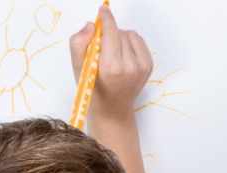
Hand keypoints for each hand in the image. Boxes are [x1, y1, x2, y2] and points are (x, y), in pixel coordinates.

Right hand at [69, 6, 152, 123]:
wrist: (112, 109)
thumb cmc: (92, 88)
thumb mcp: (78, 68)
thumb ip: (79, 44)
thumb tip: (92, 25)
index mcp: (111, 68)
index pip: (111, 34)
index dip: (106, 19)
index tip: (103, 10)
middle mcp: (129, 67)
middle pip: (119, 32)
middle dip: (109, 34)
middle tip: (101, 49)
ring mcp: (142, 67)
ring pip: (129, 34)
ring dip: (119, 38)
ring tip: (111, 54)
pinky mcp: (149, 65)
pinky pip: (138, 41)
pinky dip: (129, 43)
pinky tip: (122, 56)